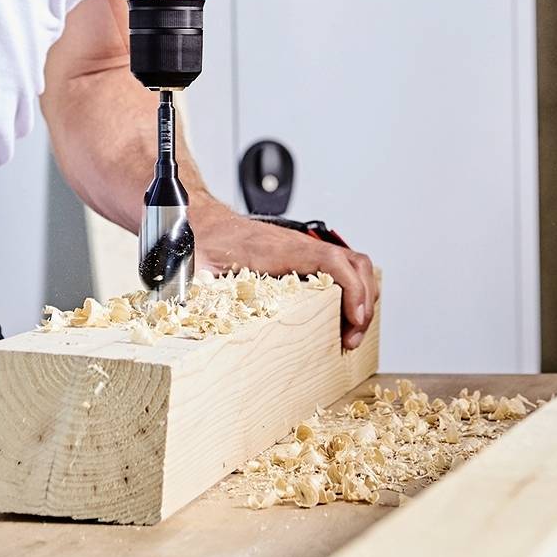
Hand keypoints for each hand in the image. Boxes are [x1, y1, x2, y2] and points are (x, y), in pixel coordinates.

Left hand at [198, 211, 379, 351]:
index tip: (355, 318)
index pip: (331, 261)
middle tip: (351, 338)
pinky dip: (351, 290)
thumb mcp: (197, 267)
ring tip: (351, 331)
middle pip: (353, 263)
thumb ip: (199, 289)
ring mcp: (302, 250)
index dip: (351, 289)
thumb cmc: (201, 241)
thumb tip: (192, 314)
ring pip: (352, 264)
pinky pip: (340, 268)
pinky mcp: (300, 258)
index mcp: (278, 249)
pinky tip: (341, 314)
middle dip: (364, 302)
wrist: (198, 218)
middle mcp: (297, 246)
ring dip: (362, 296)